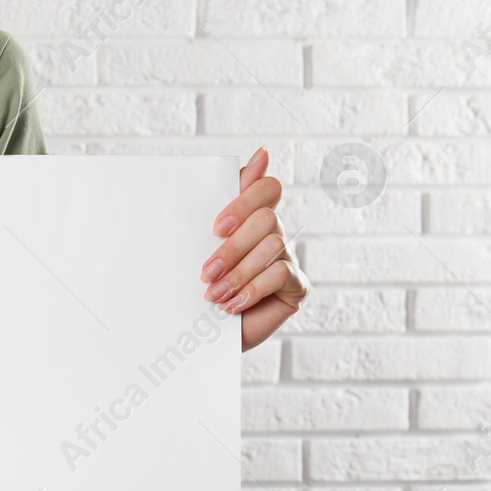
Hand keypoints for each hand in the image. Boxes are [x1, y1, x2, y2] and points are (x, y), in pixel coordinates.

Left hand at [201, 146, 310, 350]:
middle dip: (233, 246)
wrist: (196, 336)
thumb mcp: (198, 245)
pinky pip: (282, 274)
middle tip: (206, 271)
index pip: (267, 188)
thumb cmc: (194, 288)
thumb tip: (262, 153)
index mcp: (250, 218)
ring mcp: (287, 259)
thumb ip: (221, 201)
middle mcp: (273, 234)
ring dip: (238, 273)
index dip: (246, 199)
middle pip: (267, 218)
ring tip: (212, 294)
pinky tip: (231, 306)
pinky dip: (252, 289)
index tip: (216, 225)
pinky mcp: (296, 287)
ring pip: (273, 245)